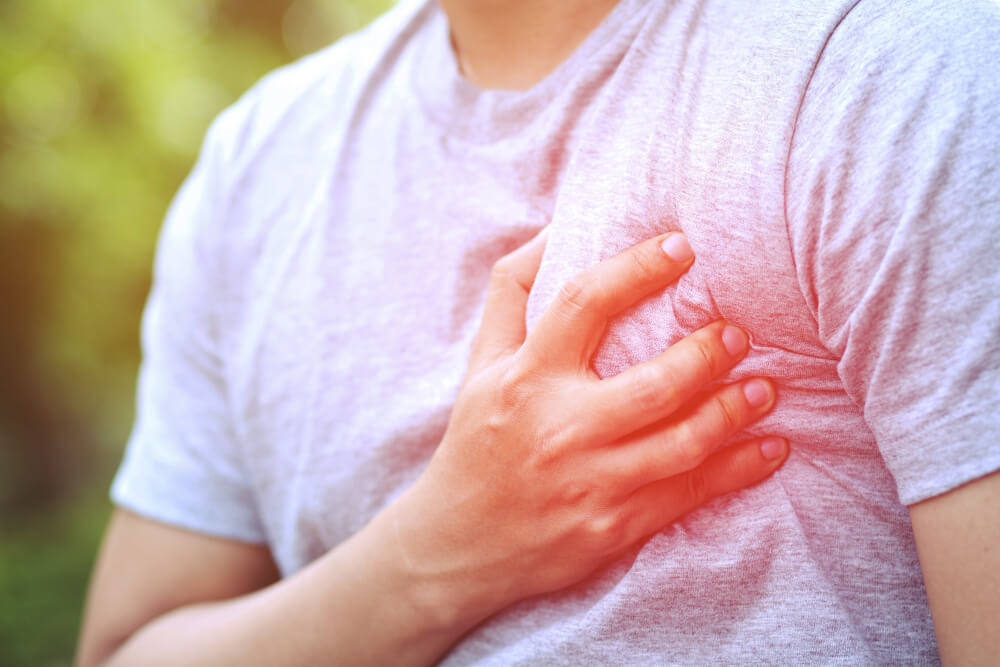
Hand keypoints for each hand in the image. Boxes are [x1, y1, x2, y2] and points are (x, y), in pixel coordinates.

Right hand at [388, 229, 786, 629]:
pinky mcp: (613, 527)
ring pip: (681, 443)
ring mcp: (589, 482)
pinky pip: (688, 494)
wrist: (460, 543)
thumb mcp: (481, 361)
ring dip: (733, 412)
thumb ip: (513, 290)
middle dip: (707, 354)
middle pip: (653, 385)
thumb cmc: (477, 438)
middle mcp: (558, 427)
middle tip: (738, 332)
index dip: (637, 268)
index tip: (682, 246)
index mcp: (525, 376)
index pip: (584, 304)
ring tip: (765, 387)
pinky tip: (771, 448)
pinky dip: (738, 470)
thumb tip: (557, 226)